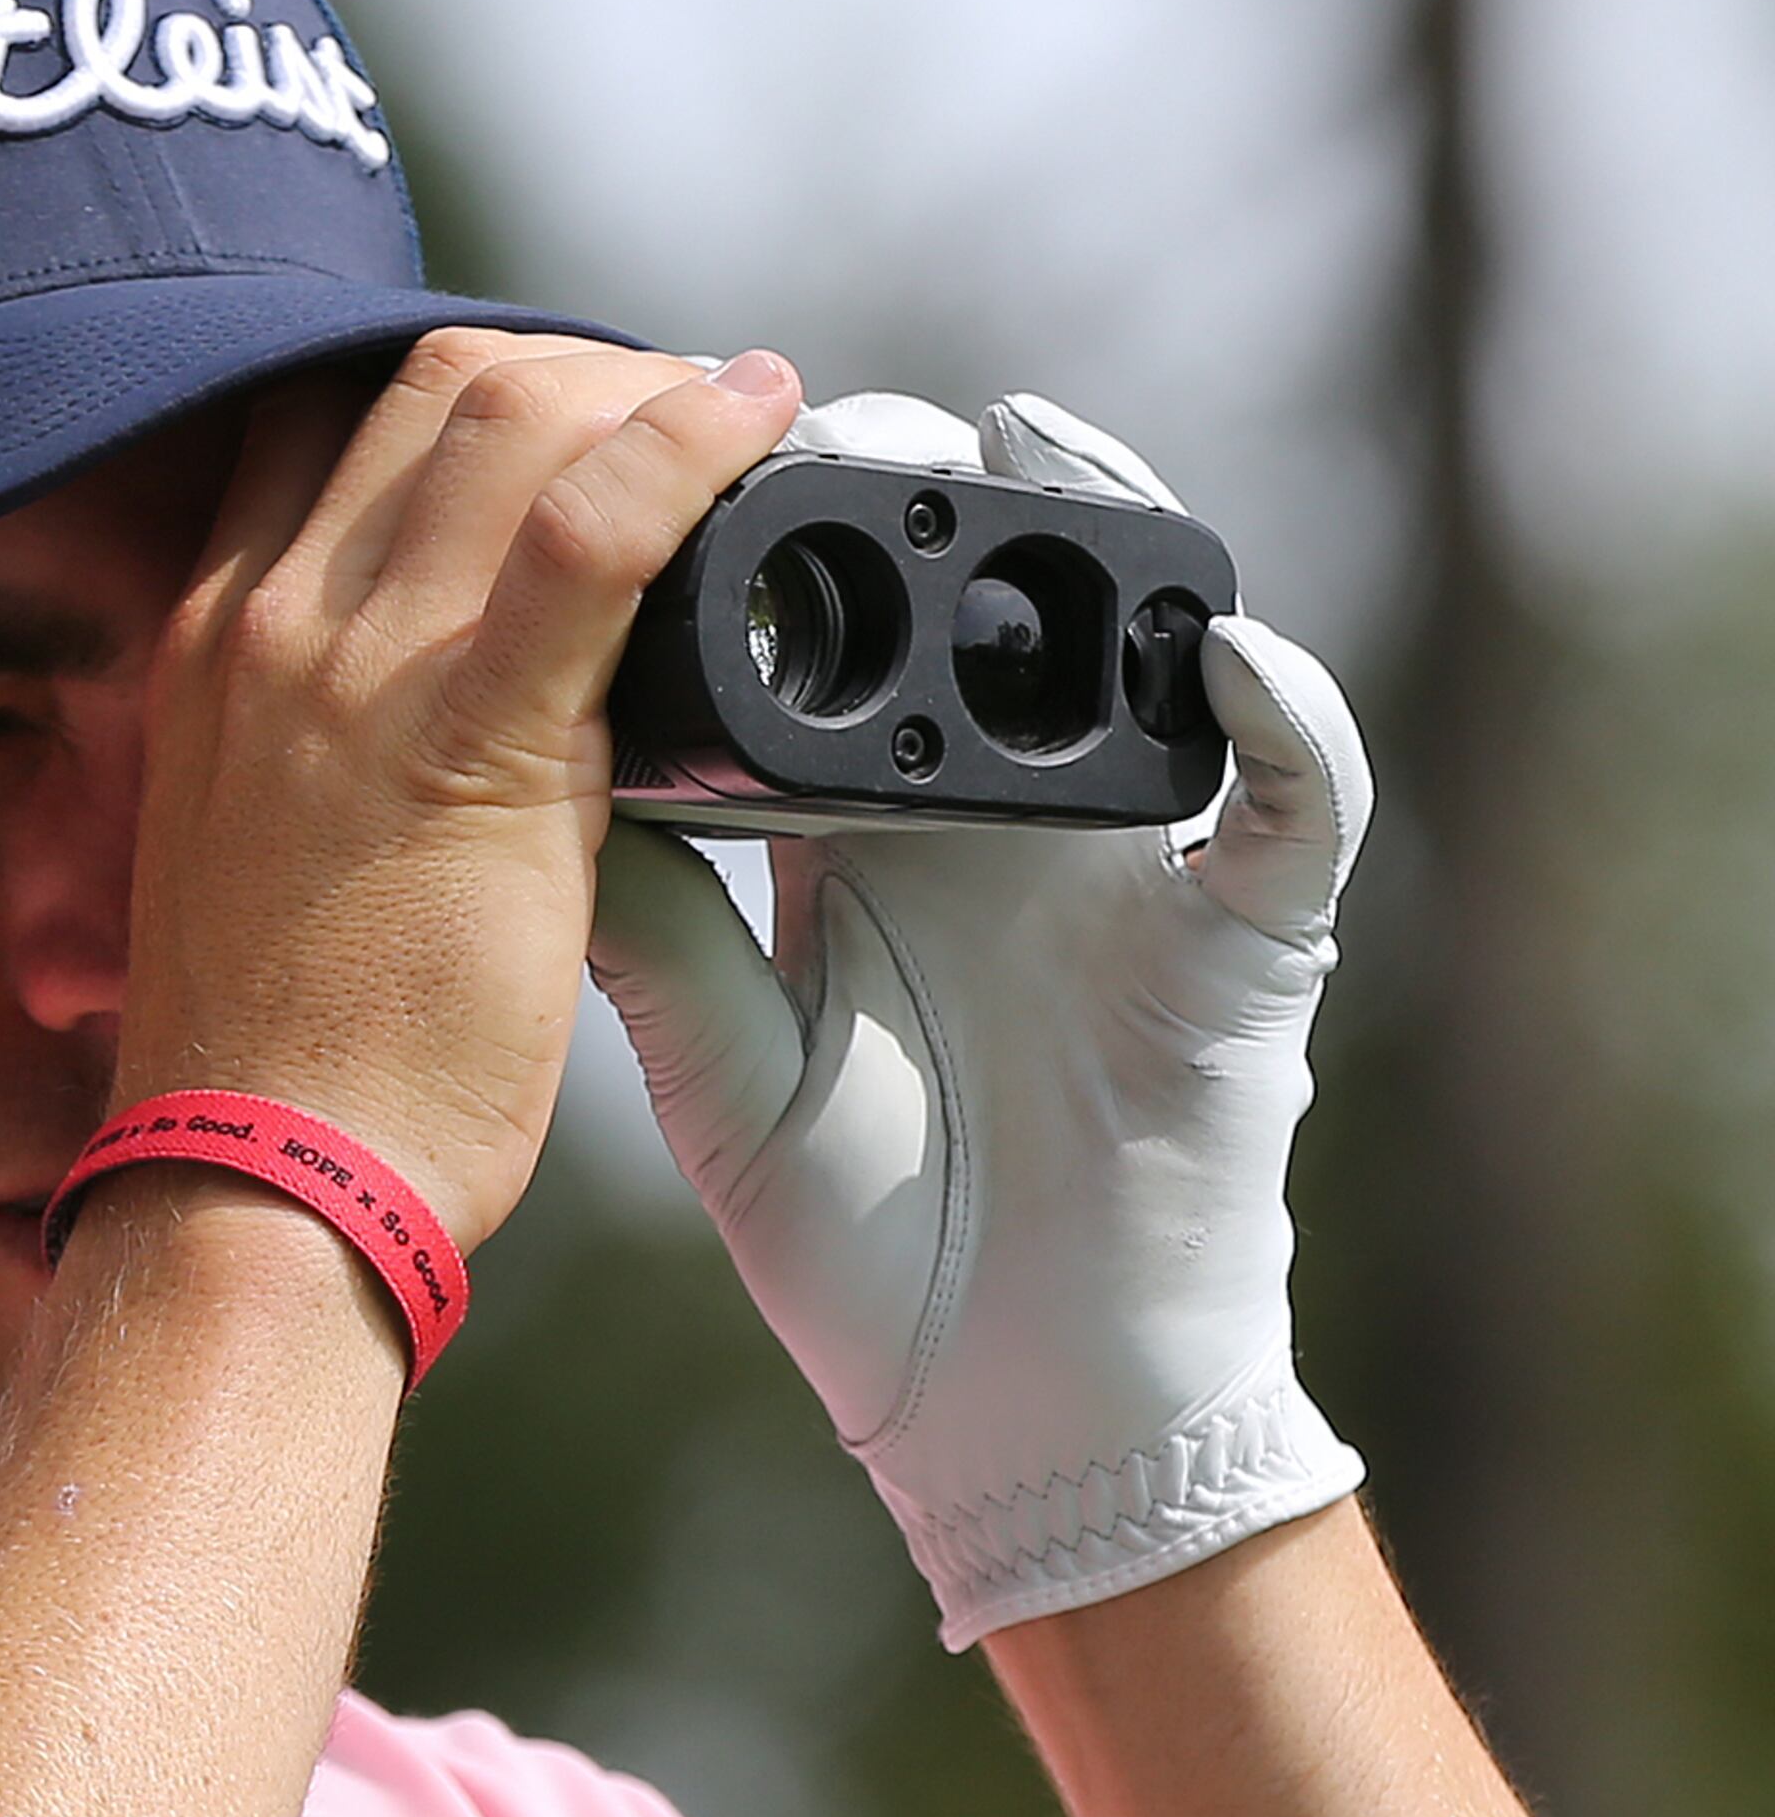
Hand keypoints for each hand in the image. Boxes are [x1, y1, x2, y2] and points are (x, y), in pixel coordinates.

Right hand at [119, 335, 802, 1249]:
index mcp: (209, 645)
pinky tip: (758, 423)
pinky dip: (691, 445)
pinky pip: (592, 525)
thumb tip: (441, 713)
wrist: (254, 1186)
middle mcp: (265, 624)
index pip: (328, 415)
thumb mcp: (258, 849)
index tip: (572, 424)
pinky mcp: (470, 736)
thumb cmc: (281, 1059)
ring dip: (648, 393)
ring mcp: (355, 669)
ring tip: (735, 432)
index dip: (476, 386)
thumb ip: (321, 747)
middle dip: (581, 369)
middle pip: (433, 381)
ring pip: (511, 413)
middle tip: (683, 428)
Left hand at [584, 391, 1369, 1644]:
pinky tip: (1218, 647)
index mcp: (870, 840)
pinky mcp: (1244, 942)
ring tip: (1022, 450)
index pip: (828, 644)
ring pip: (1144, 651)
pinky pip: (1295, 803)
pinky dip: (1282, 718)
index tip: (686, 453)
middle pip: (985, 606)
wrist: (1007, 1402)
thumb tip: (522, 772)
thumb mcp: (721, 1069)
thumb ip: (644, 926)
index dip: (774, 546)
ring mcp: (1131, 868)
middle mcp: (1003, 824)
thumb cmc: (867, 1246)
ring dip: (1099, 538)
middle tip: (839, 414)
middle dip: (924, 493)